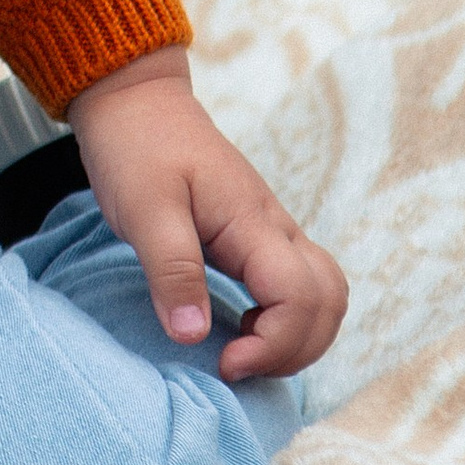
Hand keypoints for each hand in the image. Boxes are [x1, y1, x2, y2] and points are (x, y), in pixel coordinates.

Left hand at [66, 48, 347, 382]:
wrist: (135, 100)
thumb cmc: (136, 147)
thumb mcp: (143, 209)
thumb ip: (171, 270)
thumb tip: (194, 336)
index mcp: (252, 221)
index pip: (301, 297)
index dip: (273, 344)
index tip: (223, 360)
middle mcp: (275, 228)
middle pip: (329, 301)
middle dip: (294, 350)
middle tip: (235, 364)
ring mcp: (272, 231)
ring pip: (324, 295)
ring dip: (297, 338)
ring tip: (241, 351)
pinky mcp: (259, 237)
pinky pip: (300, 287)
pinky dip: (287, 320)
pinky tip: (242, 328)